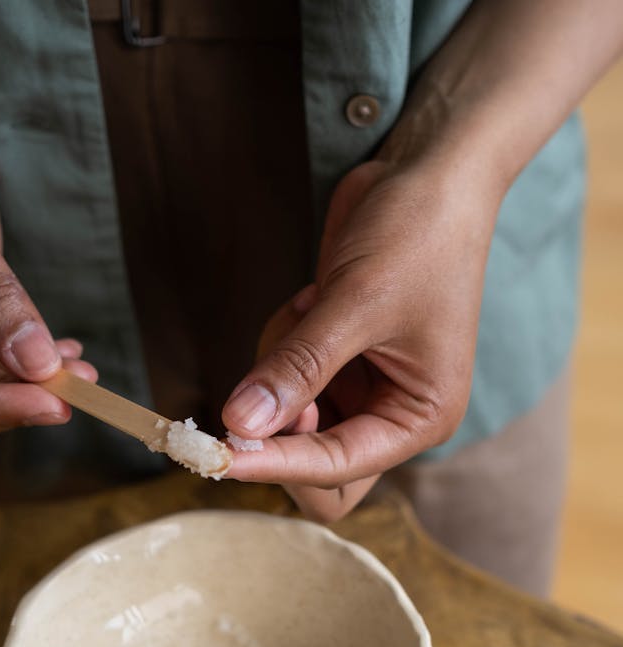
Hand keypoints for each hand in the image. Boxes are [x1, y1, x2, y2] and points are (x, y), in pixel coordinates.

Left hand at [223, 152, 501, 520]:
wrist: (427, 175)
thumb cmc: (417, 236)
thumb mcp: (356, 303)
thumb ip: (297, 368)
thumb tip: (239, 424)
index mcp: (419, 417)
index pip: (337, 469)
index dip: (276, 463)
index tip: (219, 452)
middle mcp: (391, 414)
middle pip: (316, 471)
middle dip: (278, 435)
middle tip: (258, 386)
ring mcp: (360, 388)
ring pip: (288, 422)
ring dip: (277, 371)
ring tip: (310, 305)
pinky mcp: (333, 360)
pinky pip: (282, 379)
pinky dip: (279, 344)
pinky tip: (313, 297)